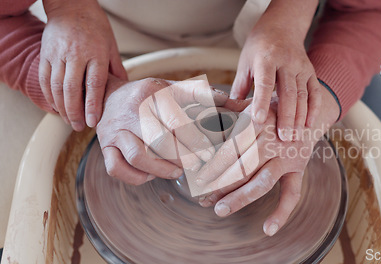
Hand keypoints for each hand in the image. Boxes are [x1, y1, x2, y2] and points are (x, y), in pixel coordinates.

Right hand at [39, 0, 126, 130]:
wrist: (70, 6)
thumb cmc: (94, 25)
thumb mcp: (111, 44)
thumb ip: (116, 68)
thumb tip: (123, 88)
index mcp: (96, 54)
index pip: (94, 85)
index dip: (93, 105)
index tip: (93, 121)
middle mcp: (76, 55)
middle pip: (73, 90)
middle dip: (76, 112)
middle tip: (80, 127)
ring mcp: (59, 55)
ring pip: (57, 87)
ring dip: (62, 108)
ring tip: (70, 121)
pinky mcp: (46, 54)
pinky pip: (45, 80)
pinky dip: (50, 96)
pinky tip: (57, 107)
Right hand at [96, 75, 246, 184]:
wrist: (107, 96)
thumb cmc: (149, 95)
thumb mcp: (172, 87)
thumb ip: (201, 94)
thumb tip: (233, 102)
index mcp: (151, 94)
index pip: (176, 121)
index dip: (194, 140)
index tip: (208, 153)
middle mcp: (131, 111)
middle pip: (158, 140)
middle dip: (181, 157)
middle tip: (196, 166)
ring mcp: (115, 131)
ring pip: (137, 156)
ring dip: (160, 169)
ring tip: (176, 172)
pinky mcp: (105, 147)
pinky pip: (116, 168)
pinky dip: (135, 176)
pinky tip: (150, 175)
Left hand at [196, 87, 339, 235]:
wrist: (305, 108)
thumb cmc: (267, 109)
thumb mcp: (248, 105)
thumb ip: (223, 111)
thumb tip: (195, 121)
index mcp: (258, 121)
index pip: (231, 147)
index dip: (213, 165)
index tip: (198, 179)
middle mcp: (274, 138)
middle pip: (243, 166)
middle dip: (220, 185)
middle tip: (202, 198)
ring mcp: (288, 155)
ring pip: (262, 181)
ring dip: (240, 198)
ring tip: (219, 210)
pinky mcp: (299, 168)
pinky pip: (292, 194)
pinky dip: (281, 213)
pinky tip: (268, 229)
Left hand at [230, 0, 320, 141]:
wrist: (281, 27)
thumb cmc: (258, 48)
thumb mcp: (245, 62)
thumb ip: (240, 86)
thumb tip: (231, 112)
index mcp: (266, 58)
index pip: (264, 82)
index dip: (261, 102)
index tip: (258, 120)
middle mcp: (286, 61)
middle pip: (288, 92)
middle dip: (286, 117)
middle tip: (283, 138)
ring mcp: (301, 66)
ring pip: (302, 94)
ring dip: (299, 117)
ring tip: (294, 137)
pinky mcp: (310, 71)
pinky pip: (314, 91)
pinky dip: (313, 108)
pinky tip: (309, 124)